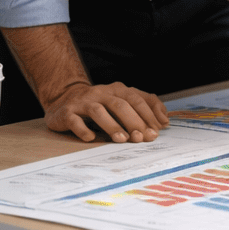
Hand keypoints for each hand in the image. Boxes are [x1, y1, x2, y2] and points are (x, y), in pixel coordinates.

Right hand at [43, 80, 170, 142]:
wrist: (64, 99)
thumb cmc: (101, 104)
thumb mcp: (123, 102)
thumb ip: (146, 107)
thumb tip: (164, 121)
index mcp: (118, 90)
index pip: (137, 99)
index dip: (148, 115)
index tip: (157, 131)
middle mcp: (101, 93)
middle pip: (120, 104)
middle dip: (133, 121)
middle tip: (142, 137)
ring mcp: (83, 102)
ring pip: (99, 111)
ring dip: (112, 126)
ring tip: (122, 139)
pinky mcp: (67, 112)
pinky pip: (74, 120)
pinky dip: (83, 129)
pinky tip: (90, 138)